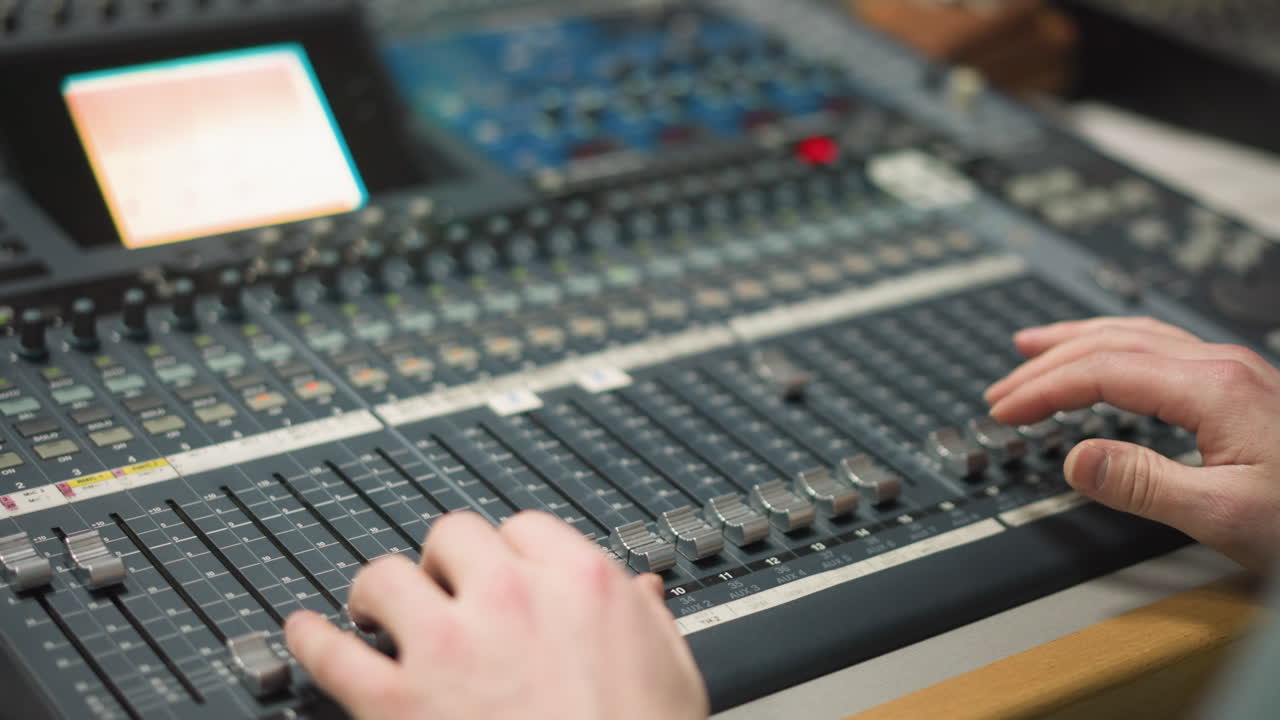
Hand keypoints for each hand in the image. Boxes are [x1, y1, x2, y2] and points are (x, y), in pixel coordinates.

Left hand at [285, 511, 709, 719]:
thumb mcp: (674, 675)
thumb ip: (650, 623)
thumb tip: (644, 594)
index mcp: (580, 583)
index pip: (523, 528)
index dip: (508, 552)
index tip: (500, 571)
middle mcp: (510, 600)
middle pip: (453, 535)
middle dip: (445, 562)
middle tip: (443, 590)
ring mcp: (449, 648)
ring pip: (387, 576)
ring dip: (379, 592)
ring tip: (375, 609)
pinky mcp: (398, 705)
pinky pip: (333, 655)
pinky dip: (311, 640)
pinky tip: (306, 633)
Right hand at [985, 316, 1279, 572]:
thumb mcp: (1226, 517)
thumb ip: (1144, 485)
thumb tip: (1074, 458)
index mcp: (1212, 388)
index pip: (1102, 370)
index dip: (1043, 388)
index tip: (1003, 411)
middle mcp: (1221, 366)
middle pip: (1113, 341)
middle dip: (1048, 361)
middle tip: (1001, 387)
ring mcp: (1233, 371)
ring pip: (1136, 334)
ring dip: (1076, 341)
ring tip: (1032, 346)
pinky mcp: (1240, 386)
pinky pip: (1159, 346)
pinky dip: (1112, 346)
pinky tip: (1105, 358)